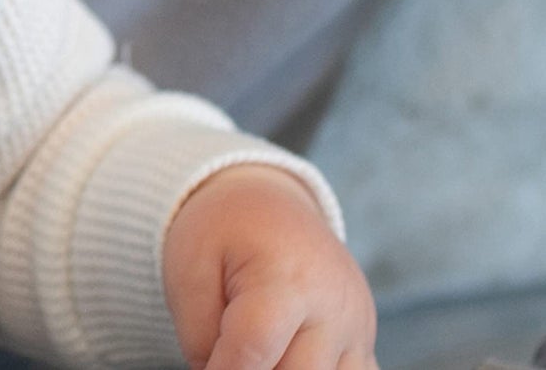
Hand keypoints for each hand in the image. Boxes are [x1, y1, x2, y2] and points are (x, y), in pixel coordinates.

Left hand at [162, 165, 378, 369]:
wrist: (269, 203)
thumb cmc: (223, 233)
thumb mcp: (189, 269)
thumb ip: (198, 336)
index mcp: (285, 278)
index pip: (253, 350)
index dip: (221, 369)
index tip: (205, 364)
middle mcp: (335, 307)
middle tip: (227, 346)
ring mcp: (358, 329)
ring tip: (258, 344)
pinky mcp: (365, 344)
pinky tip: (285, 350)